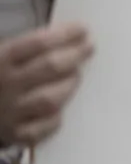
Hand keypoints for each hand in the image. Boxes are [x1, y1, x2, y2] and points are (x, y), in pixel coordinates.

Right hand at [0, 23, 93, 145]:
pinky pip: (47, 125)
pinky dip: (57, 116)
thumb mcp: (2, 57)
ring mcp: (11, 112)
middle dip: (75, 55)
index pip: (37, 43)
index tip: (82, 30)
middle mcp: (5, 85)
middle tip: (89, 48)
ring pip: (51, 98)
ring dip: (69, 85)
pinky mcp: (18, 134)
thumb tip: (71, 37)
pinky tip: (60, 107)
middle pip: (49, 67)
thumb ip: (30, 49)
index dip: (64, 35)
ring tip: (76, 75)